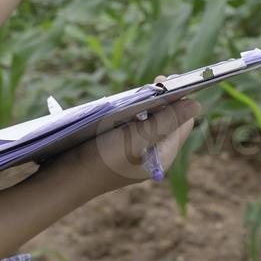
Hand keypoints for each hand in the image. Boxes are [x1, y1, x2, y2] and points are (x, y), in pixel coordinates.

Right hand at [38, 84, 198, 198]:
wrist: (63, 180)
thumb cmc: (101, 159)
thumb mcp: (136, 137)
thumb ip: (166, 121)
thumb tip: (197, 105)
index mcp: (163, 155)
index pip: (183, 123)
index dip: (181, 100)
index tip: (169, 79)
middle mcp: (153, 155)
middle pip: (168, 121)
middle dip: (164, 101)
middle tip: (154, 81)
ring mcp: (136, 153)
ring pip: (150, 122)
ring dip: (147, 105)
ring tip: (138, 92)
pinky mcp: (119, 150)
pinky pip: (133, 127)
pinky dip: (131, 114)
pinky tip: (121, 107)